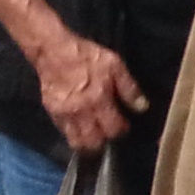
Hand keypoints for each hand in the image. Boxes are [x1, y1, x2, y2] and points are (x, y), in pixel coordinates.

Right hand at [30, 29, 147, 150]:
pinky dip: (74, 133)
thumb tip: (141, 108)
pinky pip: (64, 132)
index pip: (113, 130)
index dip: (121, 129)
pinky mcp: (52, 112)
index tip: (123, 123)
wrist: (53, 50)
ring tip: (95, 133)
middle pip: (94, 143)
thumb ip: (129, 88)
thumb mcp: (114, 65)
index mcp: (98, 99)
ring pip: (77, 142)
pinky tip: (81, 125)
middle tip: (108, 130)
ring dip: (88, 142)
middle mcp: (81, 111)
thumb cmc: (86, 56)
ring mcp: (64, 114)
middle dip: (104, 141)